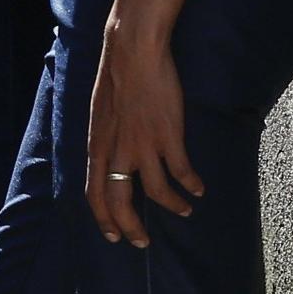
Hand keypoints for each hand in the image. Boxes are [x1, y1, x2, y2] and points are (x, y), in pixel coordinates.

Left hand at [85, 5, 201, 246]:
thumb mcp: (99, 114)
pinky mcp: (168, 136)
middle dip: (132, 228)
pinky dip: (190, 184)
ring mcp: (143, 146)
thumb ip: (105, 138)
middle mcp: (116, 152)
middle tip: (143, 242)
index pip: (94, 194)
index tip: (113, 236)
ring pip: (156, 193)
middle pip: (120, 203)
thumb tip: (110, 154)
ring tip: (184, 210)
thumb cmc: (116, 76)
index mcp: (97, 147)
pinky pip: (181, 171)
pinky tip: (198, 189)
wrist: (132, 52)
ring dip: (172, 206)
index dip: (104, 219)